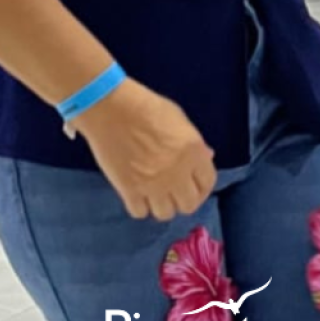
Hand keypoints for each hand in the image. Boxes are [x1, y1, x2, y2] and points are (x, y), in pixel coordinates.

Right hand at [70, 78, 216, 220]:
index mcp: (194, 152)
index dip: (201, 186)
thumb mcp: (178, 118)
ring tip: (154, 193)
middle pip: (188, 205)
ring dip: (161, 204)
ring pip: (165, 214)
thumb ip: (194, 143)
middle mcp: (177, 174)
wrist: (111, 108)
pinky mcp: (130, 191)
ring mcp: (154, 185)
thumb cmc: (146, 106)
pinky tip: (137, 193)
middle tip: (173, 191)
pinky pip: (140, 212)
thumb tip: (206, 157)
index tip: (192, 184)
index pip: (208, 183)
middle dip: (182, 199)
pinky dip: (139, 205)